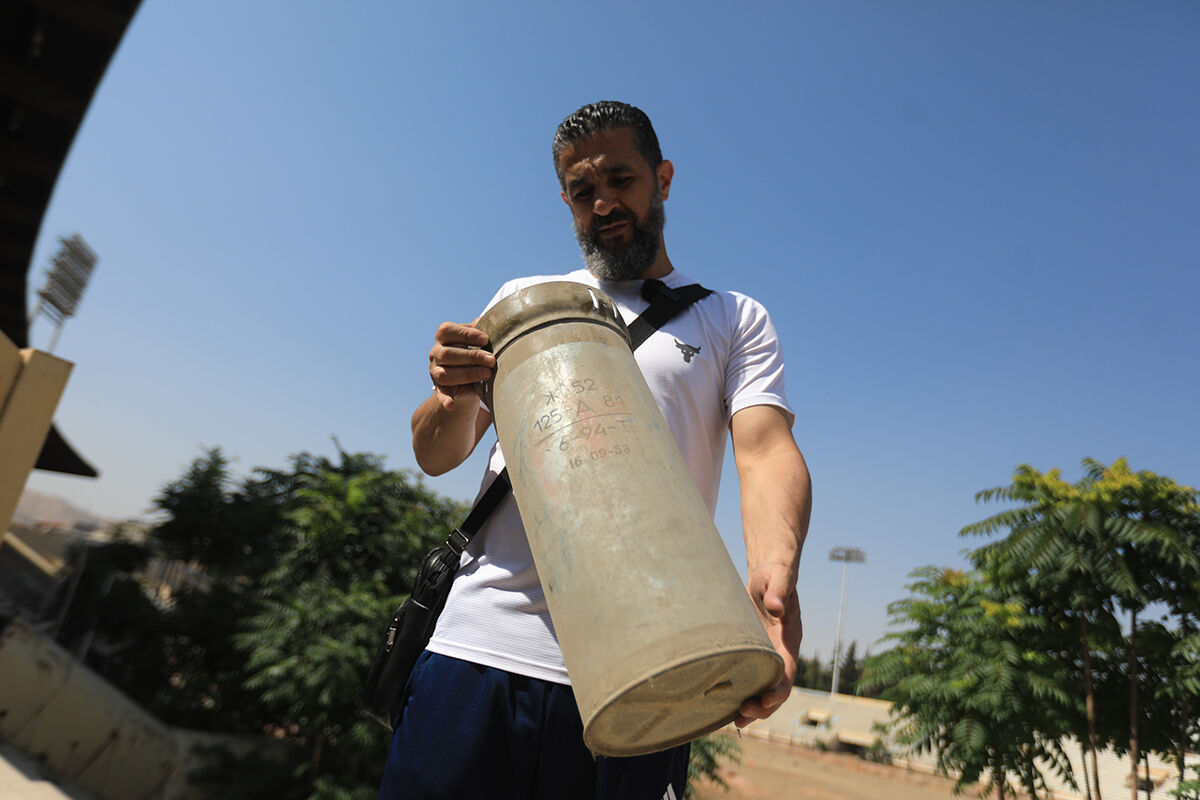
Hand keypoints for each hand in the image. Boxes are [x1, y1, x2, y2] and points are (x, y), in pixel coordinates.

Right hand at [428, 321, 494, 410]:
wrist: (467, 376)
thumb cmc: (475, 351)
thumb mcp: (477, 339)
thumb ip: (483, 329)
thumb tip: (498, 319)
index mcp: (443, 336)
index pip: (448, 331)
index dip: (466, 334)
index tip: (485, 339)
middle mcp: (436, 353)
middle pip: (447, 354)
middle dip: (472, 357)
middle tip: (492, 360)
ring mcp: (435, 371)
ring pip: (444, 374)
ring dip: (467, 374)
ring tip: (487, 375)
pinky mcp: (440, 388)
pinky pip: (441, 395)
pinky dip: (445, 400)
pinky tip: (451, 405)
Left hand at [735, 561, 801, 727]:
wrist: (769, 572)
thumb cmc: (774, 574)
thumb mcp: (777, 577)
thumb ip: (778, 590)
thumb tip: (776, 607)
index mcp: (789, 638)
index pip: (788, 671)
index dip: (779, 689)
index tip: (765, 700)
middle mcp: (782, 650)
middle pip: (778, 688)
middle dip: (763, 706)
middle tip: (741, 717)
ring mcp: (769, 653)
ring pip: (765, 687)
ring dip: (754, 706)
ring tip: (735, 720)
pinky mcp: (755, 650)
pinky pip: (752, 676)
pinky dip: (744, 692)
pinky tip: (727, 703)